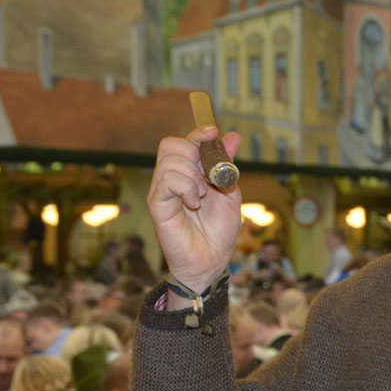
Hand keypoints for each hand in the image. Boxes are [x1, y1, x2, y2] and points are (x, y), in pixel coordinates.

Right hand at [147, 126, 242, 292]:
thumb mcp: (230, 192)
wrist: (212, 259)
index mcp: (189, 172)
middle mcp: (172, 178)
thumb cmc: (219, 230)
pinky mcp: (156, 204)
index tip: (213, 132)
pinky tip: (194, 202)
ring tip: (202, 196)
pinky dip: (186, 187)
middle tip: (208, 177)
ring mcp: (162, 190)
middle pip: (171, 145)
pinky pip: (167, 180)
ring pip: (170, 161)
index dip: (199, 133)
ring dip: (193, 176)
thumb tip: (233, 136)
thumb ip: (228, 165)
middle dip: (194, 153)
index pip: (186, 142)